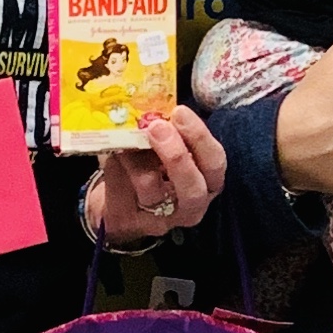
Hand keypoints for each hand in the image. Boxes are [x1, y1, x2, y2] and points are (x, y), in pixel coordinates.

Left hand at [93, 109, 225, 245]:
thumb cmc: (151, 166)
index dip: (200, 137)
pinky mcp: (134, 221)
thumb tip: (156, 111)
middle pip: (193, 187)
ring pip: (155, 191)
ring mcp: (164, 219)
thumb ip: (168, 133)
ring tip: (130, 139)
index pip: (214, 161)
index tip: (179, 112)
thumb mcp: (165, 147)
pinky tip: (117, 153)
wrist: (121, 199)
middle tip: (158, 127)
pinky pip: (127, 194)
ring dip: (140, 159)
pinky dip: (121, 169)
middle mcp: (193, 205)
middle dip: (176, 155)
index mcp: (208, 180)